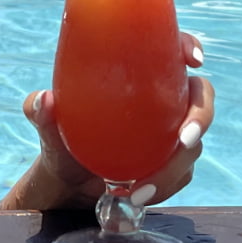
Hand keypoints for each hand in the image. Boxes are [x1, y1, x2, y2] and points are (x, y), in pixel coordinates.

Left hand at [16, 32, 214, 208]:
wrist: (67, 181)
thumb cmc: (61, 138)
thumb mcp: (48, 126)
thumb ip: (40, 112)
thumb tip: (44, 100)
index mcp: (139, 74)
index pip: (171, 49)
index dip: (189, 46)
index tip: (193, 60)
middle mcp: (162, 99)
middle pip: (201, 97)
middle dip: (200, 117)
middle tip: (183, 139)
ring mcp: (171, 132)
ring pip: (193, 145)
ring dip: (174, 168)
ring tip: (139, 188)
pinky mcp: (172, 164)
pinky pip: (181, 175)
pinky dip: (163, 187)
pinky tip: (136, 195)